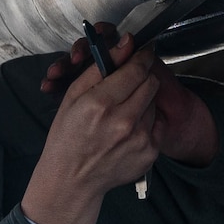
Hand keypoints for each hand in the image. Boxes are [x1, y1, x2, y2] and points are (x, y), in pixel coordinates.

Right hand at [41, 24, 217, 166]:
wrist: (72, 180)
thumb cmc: (68, 136)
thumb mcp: (73, 96)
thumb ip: (100, 67)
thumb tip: (126, 43)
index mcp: (101, 103)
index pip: (137, 69)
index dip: (142, 57)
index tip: (143, 53)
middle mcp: (124, 121)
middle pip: (151, 83)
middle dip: (142, 77)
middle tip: (129, 82)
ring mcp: (140, 139)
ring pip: (154, 103)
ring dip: (142, 102)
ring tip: (122, 113)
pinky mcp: (150, 153)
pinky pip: (156, 125)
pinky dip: (145, 123)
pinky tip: (126, 131)